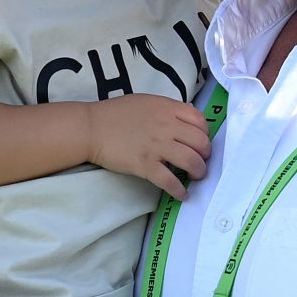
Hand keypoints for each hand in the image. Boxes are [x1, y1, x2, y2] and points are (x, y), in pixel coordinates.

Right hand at [85, 94, 210, 199]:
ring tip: (196, 176)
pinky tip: (182, 195)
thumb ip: (167, 109)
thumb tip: (186, 119)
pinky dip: (179, 190)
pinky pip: (170, 181)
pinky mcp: (145, 165)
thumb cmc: (116, 114)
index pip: (200, 121)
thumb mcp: (146, 102)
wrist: (91, 128)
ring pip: (191, 161)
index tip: (200, 143)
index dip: (205, 134)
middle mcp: (166, 126)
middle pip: (201, 142)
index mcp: (167, 108)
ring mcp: (157, 146)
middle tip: (201, 162)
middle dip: (206, 155)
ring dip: (199, 172)